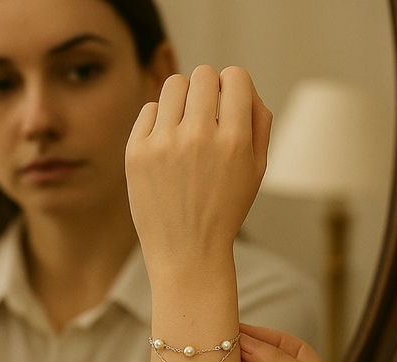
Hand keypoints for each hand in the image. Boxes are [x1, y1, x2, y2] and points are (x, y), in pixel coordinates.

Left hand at [125, 65, 271, 276]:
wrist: (187, 251)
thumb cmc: (224, 210)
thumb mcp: (257, 172)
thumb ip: (260, 124)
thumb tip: (244, 89)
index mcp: (234, 142)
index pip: (235, 77)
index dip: (233, 86)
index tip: (228, 102)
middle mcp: (198, 137)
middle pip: (203, 74)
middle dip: (208, 90)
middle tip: (206, 115)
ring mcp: (163, 143)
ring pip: (174, 85)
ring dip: (183, 100)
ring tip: (185, 127)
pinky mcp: (136, 151)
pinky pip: (150, 109)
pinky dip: (160, 122)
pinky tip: (166, 147)